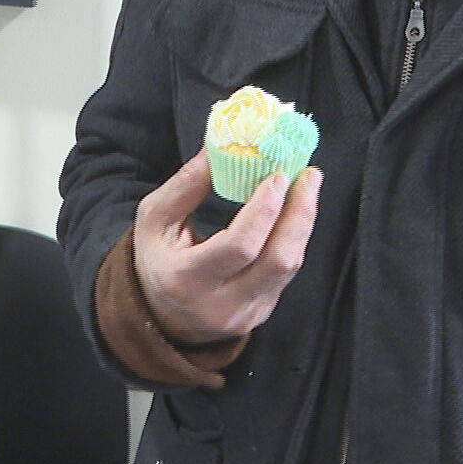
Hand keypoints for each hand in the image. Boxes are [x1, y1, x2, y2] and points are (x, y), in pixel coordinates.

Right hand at [132, 150, 321, 345]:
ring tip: (307, 187)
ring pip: (289, 267)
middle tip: (307, 175)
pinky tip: (294, 213)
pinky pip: (286, 273)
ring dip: (303, 223)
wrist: (161, 317)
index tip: (278, 176)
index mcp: (186, 279)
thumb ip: (186, 184)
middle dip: (299, 213)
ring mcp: (246, 313)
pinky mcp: (262, 313)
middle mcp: (220, 303)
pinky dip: (293, 238)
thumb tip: (219, 146)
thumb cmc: (157, 259)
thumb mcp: (155, 219)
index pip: (239, 247)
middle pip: (277, 260)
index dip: (264, 210)